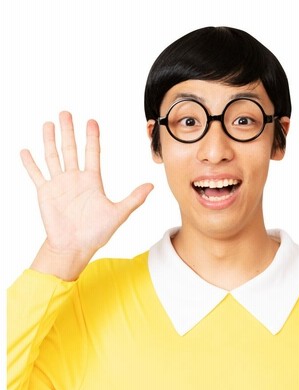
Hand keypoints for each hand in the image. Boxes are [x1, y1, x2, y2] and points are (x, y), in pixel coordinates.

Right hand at [21, 111, 152, 279]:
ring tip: (48, 124)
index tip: (91, 121)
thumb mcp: (118, 214)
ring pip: (53, 156)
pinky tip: (25, 150)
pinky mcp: (45, 193)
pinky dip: (30, 163)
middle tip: (65, 113)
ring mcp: (59, 184)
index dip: (92, 137)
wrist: (75, 247)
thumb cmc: (97, 233)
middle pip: (71, 149)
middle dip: (69, 131)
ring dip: (50, 140)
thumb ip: (134, 199)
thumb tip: (152, 186)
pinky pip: (36, 174)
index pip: (92, 153)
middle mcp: (75, 178)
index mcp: (92, 180)